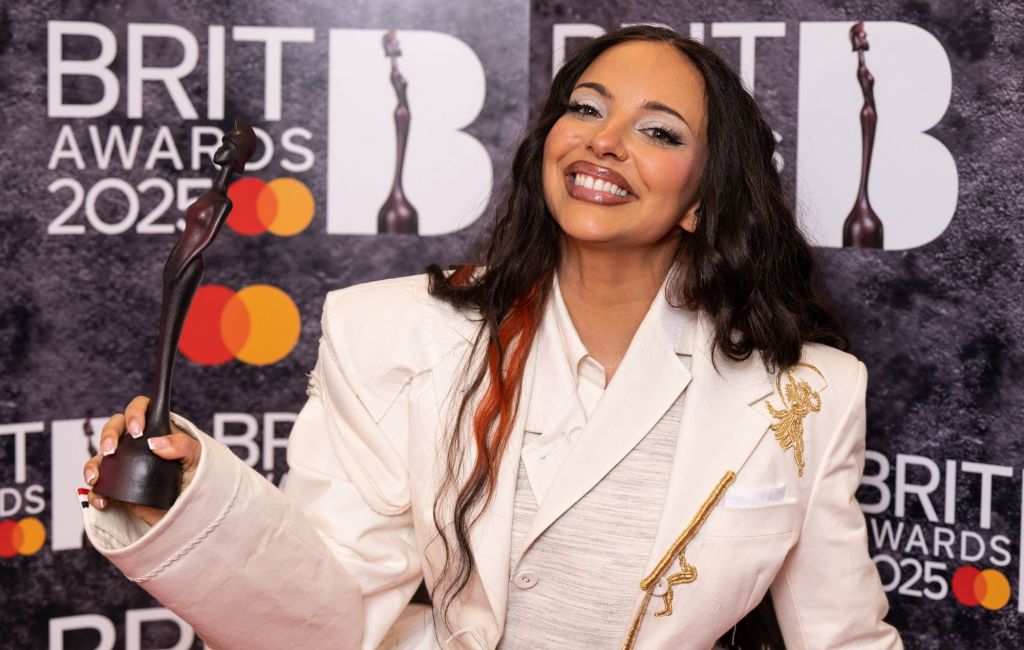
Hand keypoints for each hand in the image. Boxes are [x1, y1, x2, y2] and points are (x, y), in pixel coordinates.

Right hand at [82, 396, 200, 525]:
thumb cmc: (197, 476)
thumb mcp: (197, 457)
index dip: (135, 413)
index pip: (141, 409)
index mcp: (157, 429)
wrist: (193, 507)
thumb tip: (155, 443)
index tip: (138, 430)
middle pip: (115, 427)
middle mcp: (137, 443)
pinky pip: (99, 487)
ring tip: (95, 477)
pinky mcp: (118, 486)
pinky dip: (95, 493)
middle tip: (112, 450)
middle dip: (108, 435)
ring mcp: (125, 464)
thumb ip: (182, 445)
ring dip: (93, 464)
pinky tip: (103, 500)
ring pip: (100, 456)